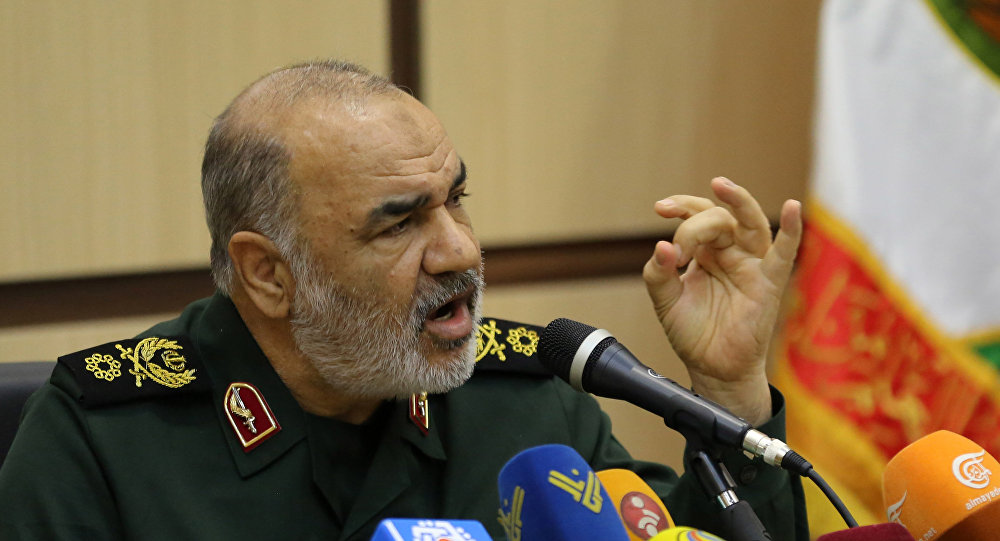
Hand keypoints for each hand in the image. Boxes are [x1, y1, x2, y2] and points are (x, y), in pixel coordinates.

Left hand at [642, 178, 801, 424]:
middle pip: (718, 218)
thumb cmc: (693, 334)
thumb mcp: (666, 302)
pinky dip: (791, 230)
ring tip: (722, 186)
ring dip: (739, 202)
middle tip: (680, 243)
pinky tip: (792, 208)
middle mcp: (730, 253)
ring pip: (750, 224)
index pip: (697, 216)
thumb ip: (658, 275)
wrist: (712, 369)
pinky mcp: (769, 283)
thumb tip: (661, 247)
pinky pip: (783, 253)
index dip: (681, 206)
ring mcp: (751, 265)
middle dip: (694, 222)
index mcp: (705, 252)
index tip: (660, 208)